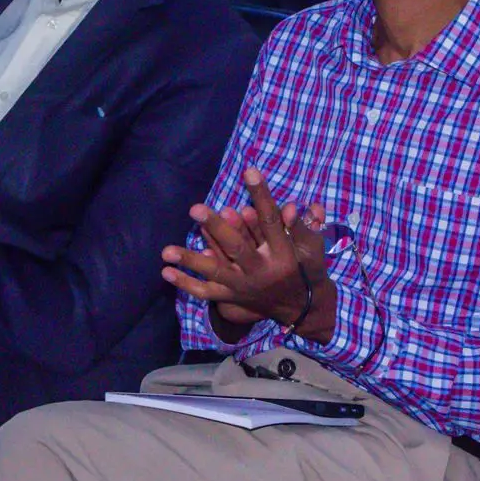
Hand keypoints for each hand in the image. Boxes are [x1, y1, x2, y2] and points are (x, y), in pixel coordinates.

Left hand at [161, 167, 333, 340]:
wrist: (302, 309)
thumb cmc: (307, 269)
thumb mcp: (313, 248)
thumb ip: (307, 225)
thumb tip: (303, 205)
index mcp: (283, 255)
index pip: (271, 220)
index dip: (261, 195)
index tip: (249, 171)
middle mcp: (261, 271)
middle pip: (237, 248)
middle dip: (216, 229)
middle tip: (195, 208)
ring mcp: (244, 286)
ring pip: (216, 273)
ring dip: (190, 261)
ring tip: (166, 251)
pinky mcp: (232, 297)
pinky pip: (207, 292)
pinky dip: (186, 284)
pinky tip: (166, 271)